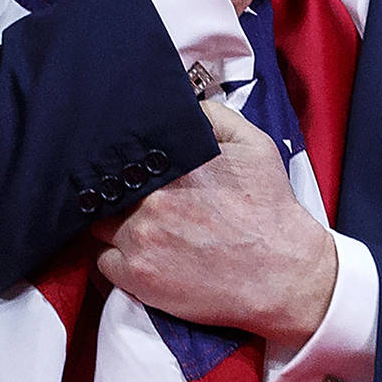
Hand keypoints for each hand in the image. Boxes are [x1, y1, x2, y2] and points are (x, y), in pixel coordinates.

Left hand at [91, 101, 336, 348]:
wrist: (282, 274)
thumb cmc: (270, 211)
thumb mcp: (254, 147)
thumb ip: (214, 116)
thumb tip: (184, 105)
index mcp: (174, 165)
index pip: (122, 154)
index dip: (122, 162)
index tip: (129, 171)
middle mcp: (151, 199)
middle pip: (107, 190)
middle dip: (118, 194)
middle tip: (134, 201)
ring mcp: (140, 239)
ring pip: (98, 225)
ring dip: (112, 225)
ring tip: (136, 228)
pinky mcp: (138, 276)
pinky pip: (101, 262)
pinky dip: (114, 258)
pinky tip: (137, 255)